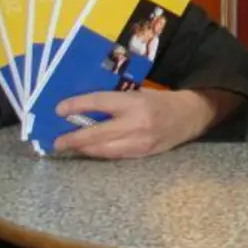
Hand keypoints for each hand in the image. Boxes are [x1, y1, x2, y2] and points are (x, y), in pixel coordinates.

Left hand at [54, 88, 218, 158]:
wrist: (191, 116)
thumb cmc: (160, 100)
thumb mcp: (138, 92)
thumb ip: (115, 100)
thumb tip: (84, 106)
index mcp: (134, 102)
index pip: (100, 103)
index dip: (77, 106)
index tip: (59, 110)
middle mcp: (136, 124)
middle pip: (97, 134)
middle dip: (73, 139)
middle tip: (56, 142)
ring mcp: (139, 143)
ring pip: (104, 150)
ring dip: (83, 149)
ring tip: (68, 147)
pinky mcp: (142, 155)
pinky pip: (115, 156)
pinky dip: (99, 153)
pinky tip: (88, 151)